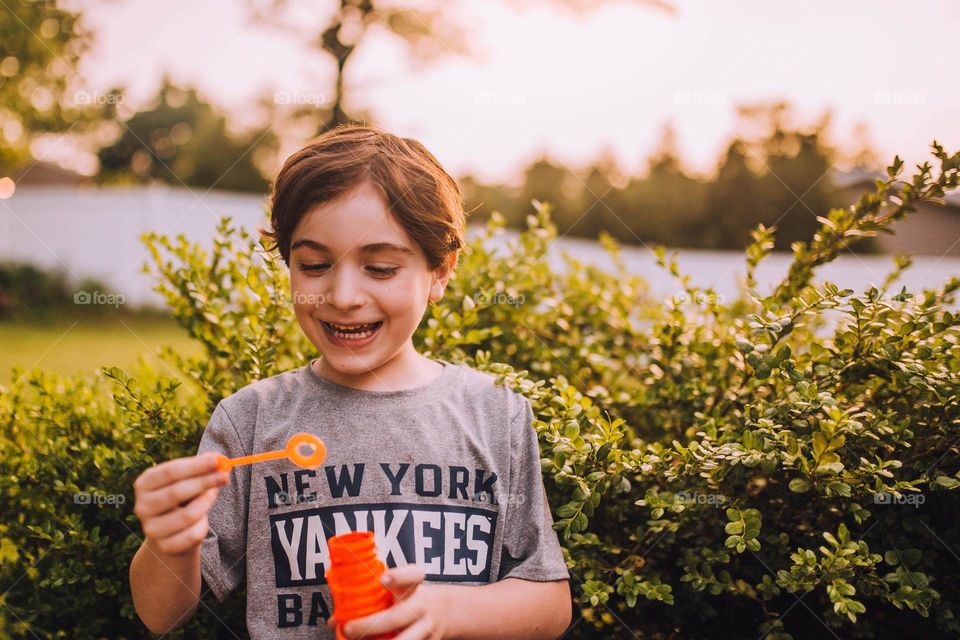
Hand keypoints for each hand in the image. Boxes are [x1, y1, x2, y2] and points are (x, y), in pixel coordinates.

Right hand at [132, 452, 229, 556]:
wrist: (173, 533)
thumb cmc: (182, 498)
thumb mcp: (188, 479)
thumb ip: (202, 468)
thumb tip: (220, 459)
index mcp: (145, 484)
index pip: (169, 471)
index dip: (195, 466)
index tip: (217, 461)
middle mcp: (142, 506)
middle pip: (176, 492)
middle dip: (204, 482)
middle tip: (225, 477)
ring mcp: (151, 529)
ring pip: (187, 516)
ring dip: (206, 504)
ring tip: (212, 495)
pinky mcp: (164, 546)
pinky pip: (192, 535)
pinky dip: (204, 525)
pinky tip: (202, 519)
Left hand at [327, 564, 448, 638]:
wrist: (442, 612)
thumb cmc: (407, 599)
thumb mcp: (395, 592)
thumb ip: (369, 599)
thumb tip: (334, 620)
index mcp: (412, 586)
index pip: (411, 575)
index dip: (398, 576)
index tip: (383, 579)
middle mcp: (420, 605)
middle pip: (398, 616)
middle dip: (371, 625)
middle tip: (348, 628)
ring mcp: (425, 627)